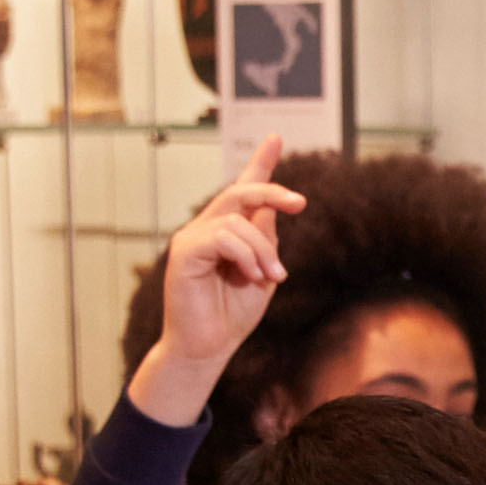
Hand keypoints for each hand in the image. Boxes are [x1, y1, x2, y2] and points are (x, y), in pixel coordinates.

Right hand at [128, 135, 307, 427]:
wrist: (209, 347)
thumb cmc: (233, 315)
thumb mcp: (262, 274)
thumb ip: (266, 241)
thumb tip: (272, 210)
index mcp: (229, 232)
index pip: (244, 190)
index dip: (260, 163)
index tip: (275, 137)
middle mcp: (208, 228)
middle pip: (240, 192)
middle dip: (272, 191)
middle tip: (300, 202)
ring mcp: (193, 237)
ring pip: (238, 220)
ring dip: (264, 250)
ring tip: (270, 277)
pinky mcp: (184, 251)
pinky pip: (223, 236)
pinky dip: (245, 256)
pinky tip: (250, 277)